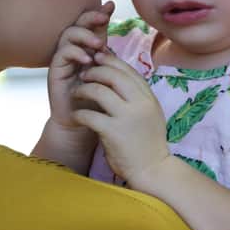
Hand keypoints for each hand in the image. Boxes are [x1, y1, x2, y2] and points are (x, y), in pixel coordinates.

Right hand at [46, 2, 113, 130]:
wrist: (82, 124)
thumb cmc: (98, 99)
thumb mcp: (108, 72)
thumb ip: (110, 53)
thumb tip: (121, 44)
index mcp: (88, 48)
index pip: (91, 24)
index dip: (99, 13)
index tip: (111, 6)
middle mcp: (74, 50)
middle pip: (78, 24)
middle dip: (90, 17)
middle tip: (104, 18)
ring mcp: (63, 59)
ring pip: (68, 35)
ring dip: (84, 36)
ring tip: (98, 44)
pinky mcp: (55, 70)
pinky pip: (62, 53)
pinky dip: (75, 52)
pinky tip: (87, 60)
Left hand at [71, 52, 170, 185]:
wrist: (152, 170)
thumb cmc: (147, 142)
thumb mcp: (149, 113)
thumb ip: (137, 96)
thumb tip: (118, 75)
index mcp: (148, 97)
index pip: (127, 69)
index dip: (109, 61)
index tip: (96, 59)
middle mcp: (140, 104)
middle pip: (113, 75)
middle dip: (94, 71)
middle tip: (83, 75)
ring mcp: (127, 117)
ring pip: (99, 91)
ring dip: (83, 89)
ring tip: (76, 93)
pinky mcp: (113, 132)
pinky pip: (89, 115)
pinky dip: (79, 113)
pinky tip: (77, 116)